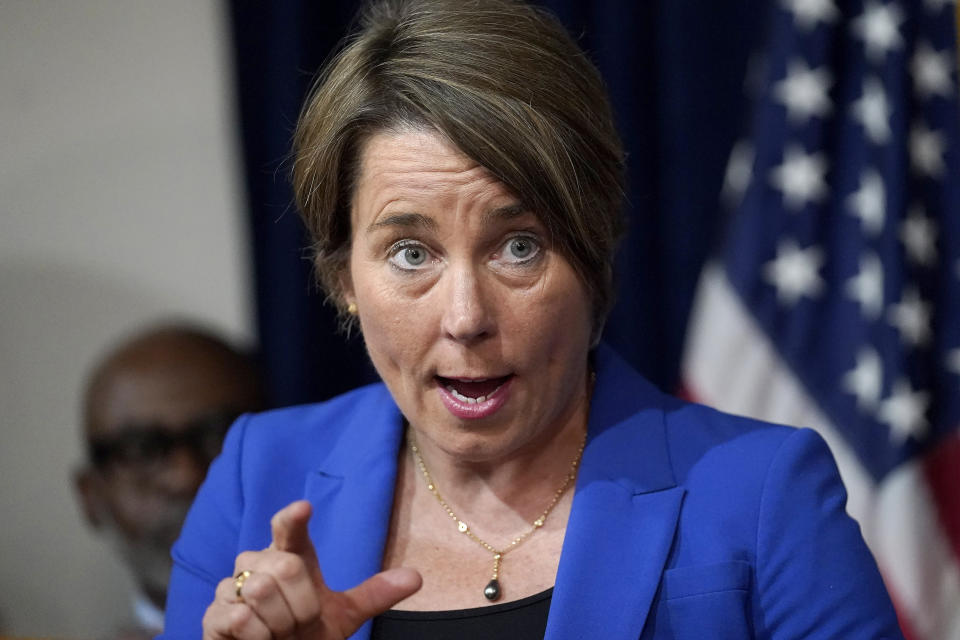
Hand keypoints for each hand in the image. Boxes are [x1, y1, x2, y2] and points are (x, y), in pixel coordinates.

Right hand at [202, 500, 421, 638]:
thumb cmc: (305, 635)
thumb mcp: (343, 616)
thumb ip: (374, 594)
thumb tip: (417, 577)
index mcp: (289, 556)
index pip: (288, 529)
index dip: (293, 518)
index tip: (304, 508)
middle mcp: (257, 563)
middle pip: (285, 568)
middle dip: (301, 605)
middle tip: (298, 623)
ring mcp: (230, 588)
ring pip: (261, 592)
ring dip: (280, 623)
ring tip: (278, 632)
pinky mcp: (214, 616)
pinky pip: (241, 619)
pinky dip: (259, 638)